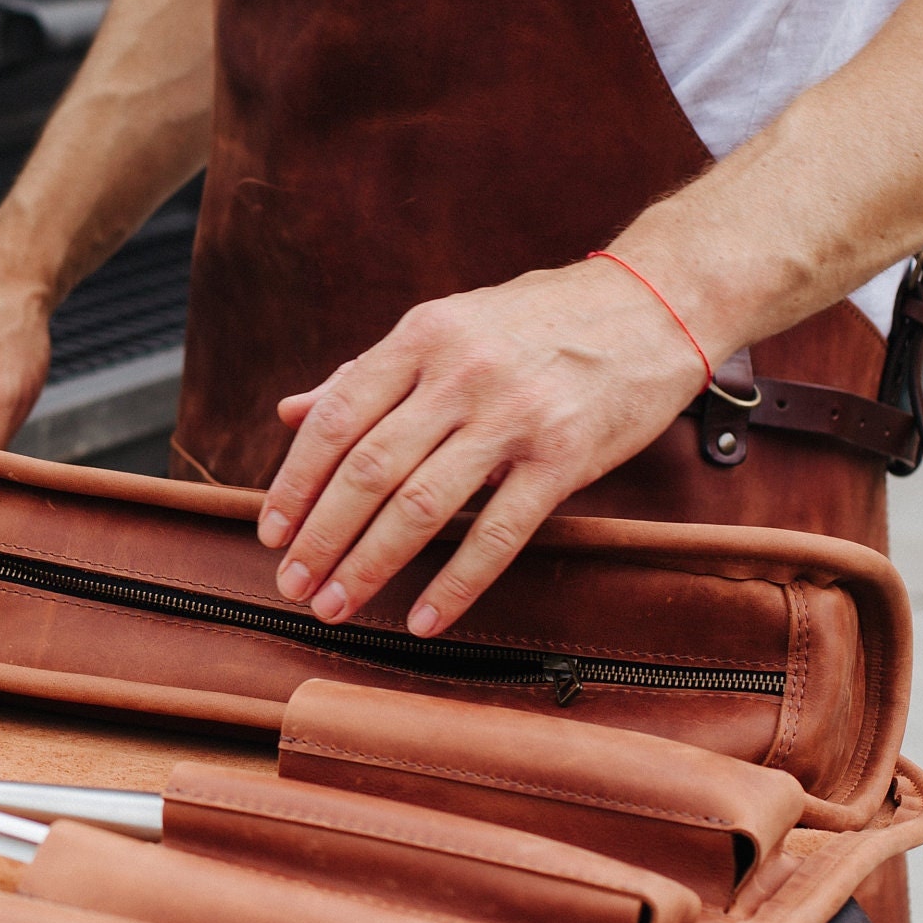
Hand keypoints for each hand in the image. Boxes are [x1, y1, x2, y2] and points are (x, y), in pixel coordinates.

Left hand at [259, 257, 709, 635]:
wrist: (651, 304)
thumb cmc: (536, 321)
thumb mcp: (445, 326)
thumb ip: (367, 374)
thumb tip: (290, 413)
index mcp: (420, 337)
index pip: (337, 417)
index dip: (296, 480)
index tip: (271, 529)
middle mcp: (459, 374)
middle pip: (368, 469)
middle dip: (321, 536)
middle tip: (292, 585)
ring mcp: (513, 416)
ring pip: (420, 505)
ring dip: (368, 564)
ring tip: (336, 605)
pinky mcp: (565, 457)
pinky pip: (498, 533)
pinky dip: (454, 583)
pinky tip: (422, 618)